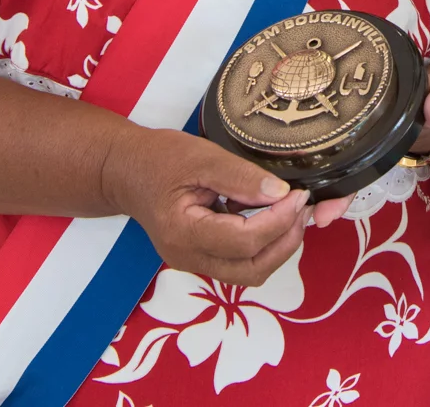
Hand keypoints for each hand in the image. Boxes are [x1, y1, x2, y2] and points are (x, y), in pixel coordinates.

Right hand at [103, 126, 322, 286]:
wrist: (127, 172)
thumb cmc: (159, 159)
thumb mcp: (201, 157)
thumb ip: (241, 177)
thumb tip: (281, 194)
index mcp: (184, 232)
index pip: (244, 241)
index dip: (279, 220)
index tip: (298, 194)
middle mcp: (189, 257)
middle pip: (252, 270)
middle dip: (286, 241)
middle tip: (302, 207)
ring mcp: (195, 262)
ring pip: (250, 273)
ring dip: (279, 247)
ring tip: (293, 213)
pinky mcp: (203, 257)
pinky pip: (241, 263)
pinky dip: (265, 245)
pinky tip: (273, 217)